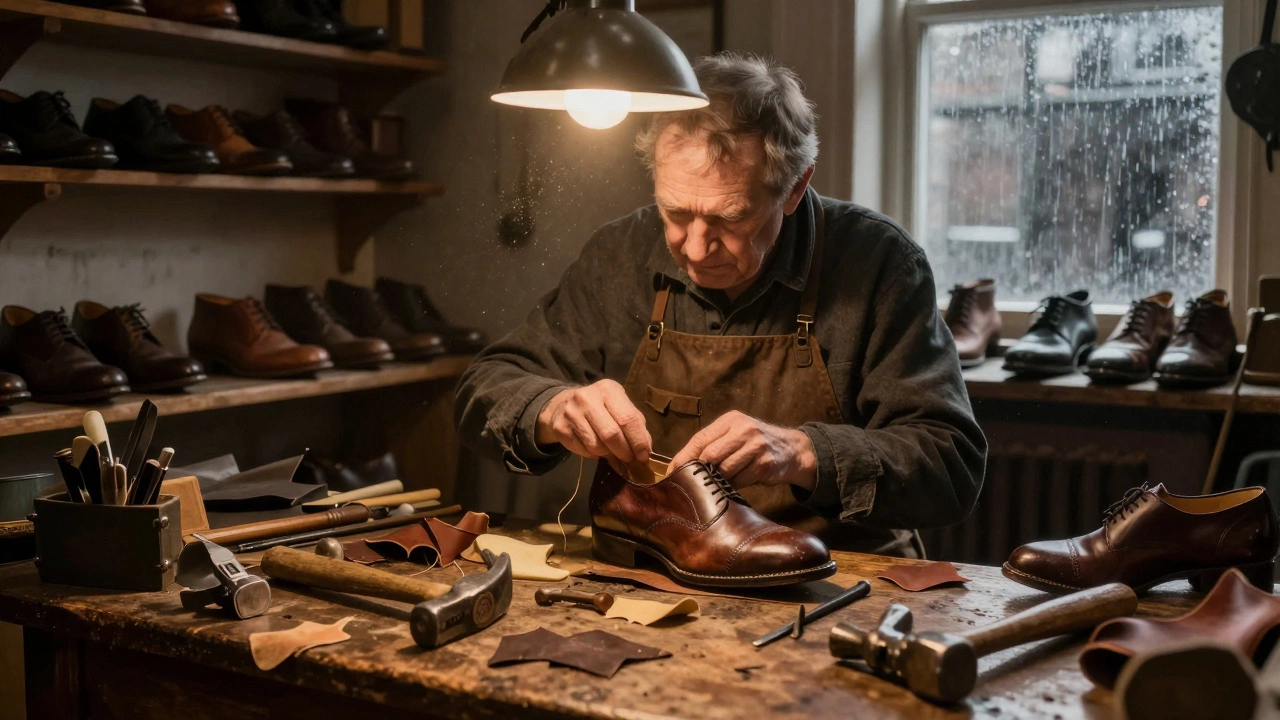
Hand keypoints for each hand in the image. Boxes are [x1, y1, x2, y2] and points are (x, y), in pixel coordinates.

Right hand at [535, 380, 651, 463]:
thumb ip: (635, 424)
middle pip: (611, 434)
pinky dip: (593, 455)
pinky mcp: (561, 428)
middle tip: (629, 459)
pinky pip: (583, 450)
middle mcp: (587, 398)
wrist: (563, 404)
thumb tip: (645, 449)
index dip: (638, 441)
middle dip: (624, 451)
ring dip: (608, 454)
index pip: (628, 418)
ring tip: (611, 450)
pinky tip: (595, 448)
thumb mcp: (620, 406)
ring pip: (596, 446)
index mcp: (608, 389)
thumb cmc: (600, 407)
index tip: (643, 456)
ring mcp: (571, 413)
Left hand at [669, 411, 817, 490]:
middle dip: (699, 471)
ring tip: (717, 483)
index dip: (684, 457)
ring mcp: (756, 446)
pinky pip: (739, 481)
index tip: (672, 472)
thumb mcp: (736, 434)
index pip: (700, 438)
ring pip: (724, 470)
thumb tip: (682, 465)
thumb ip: (713, 444)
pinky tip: (735, 484)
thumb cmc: (756, 444)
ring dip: (717, 481)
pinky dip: (733, 486)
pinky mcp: (765, 464)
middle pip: (710, 455)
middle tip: (692, 483)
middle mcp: (743, 430)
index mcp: (731, 420)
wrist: (792, 449)